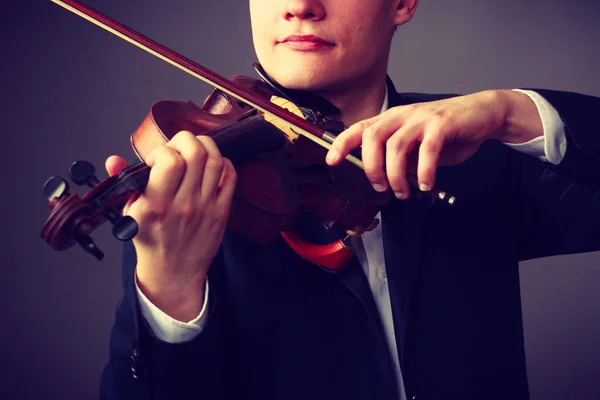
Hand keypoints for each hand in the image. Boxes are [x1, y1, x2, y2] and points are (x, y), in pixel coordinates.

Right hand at [105, 131, 236, 319]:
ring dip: (205, 146)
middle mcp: (184, 205)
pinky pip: (231, 177)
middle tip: (176, 149)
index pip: (169, 160)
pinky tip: (210, 165)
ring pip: (216, 160)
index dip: (162, 150)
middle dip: (185, 140)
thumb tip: (114, 159)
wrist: (174, 273)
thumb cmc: (151, 241)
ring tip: (193, 152)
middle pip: (196, 153)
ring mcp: (206, 208)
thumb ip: (124, 183)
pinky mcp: (222, 212)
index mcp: (156, 205)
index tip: (156, 160)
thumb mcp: (129, 214)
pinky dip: (223, 162)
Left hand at [325, 90, 538, 198]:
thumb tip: (387, 178)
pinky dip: (424, 171)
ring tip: (404, 192)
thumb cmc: (447, 132)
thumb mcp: (417, 145)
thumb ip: (400, 158)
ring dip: (396, 175)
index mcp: (393, 120)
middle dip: (371, 167)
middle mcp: (403, 116)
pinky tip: (426, 183)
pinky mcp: (443, 125)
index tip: (332, 161)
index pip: (360, 128)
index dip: (342, 143)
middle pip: (373, 137)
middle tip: (381, 187)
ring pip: (396, 146)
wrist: (482, 113)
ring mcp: (422, 119)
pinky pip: (427, 150)